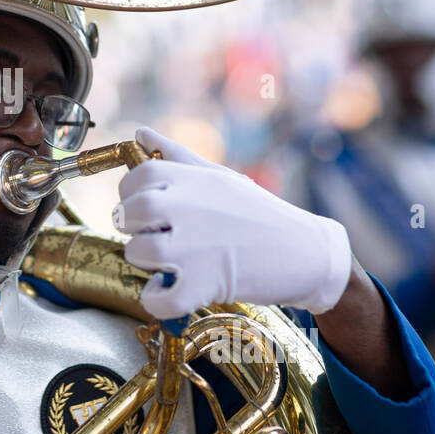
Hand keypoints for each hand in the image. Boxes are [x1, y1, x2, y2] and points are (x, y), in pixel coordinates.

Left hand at [115, 127, 351, 316]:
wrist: (306, 254)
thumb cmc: (260, 214)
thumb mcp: (220, 177)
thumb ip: (177, 156)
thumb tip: (141, 133)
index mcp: (193, 180)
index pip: (136, 178)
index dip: (130, 194)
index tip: (142, 208)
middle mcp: (189, 208)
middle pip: (128, 213)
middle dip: (130, 226)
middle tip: (151, 234)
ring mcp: (195, 247)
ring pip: (137, 252)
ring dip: (145, 262)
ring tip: (166, 261)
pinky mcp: (205, 284)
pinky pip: (158, 298)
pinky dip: (157, 300)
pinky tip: (170, 290)